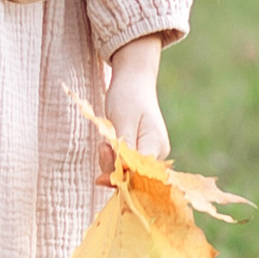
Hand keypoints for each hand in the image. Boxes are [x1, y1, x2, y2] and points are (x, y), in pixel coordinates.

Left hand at [101, 37, 171, 168]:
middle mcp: (158, 153)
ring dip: (111, 163)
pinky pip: (126, 163)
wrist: (133, 80)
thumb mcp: (122, 120)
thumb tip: (123, 172)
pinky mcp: (141, 151)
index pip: (140, 174)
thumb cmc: (128, 96)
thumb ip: (124, 148)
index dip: (120, 177)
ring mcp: (151, 153)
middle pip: (134, 176)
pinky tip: (106, 148)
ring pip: (129, 171)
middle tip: (101, 147)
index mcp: (156, 145)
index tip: (100, 177)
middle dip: (113, 170)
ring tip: (103, 144)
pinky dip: (113, 159)